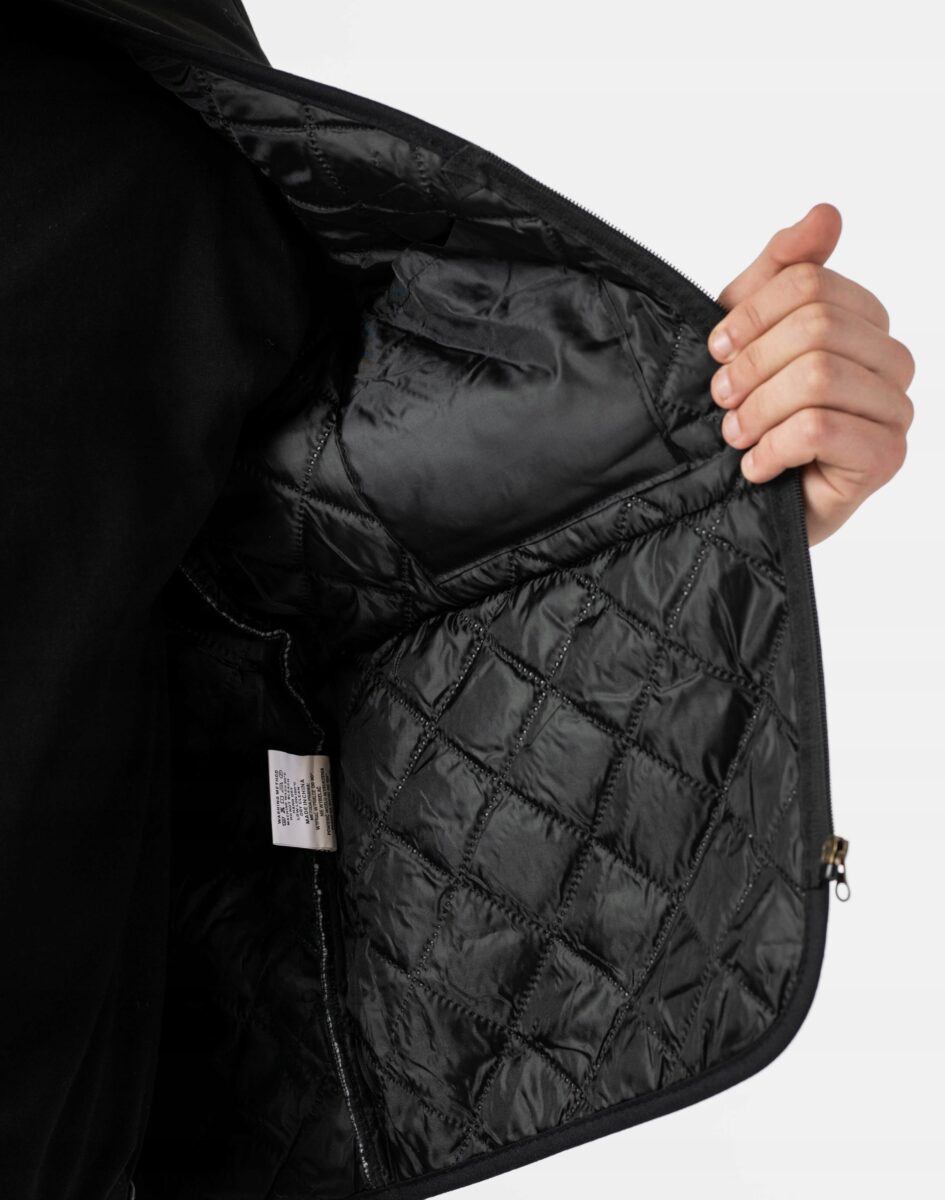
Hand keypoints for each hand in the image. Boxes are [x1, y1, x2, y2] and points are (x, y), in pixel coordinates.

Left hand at [706, 203, 914, 545]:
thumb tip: (827, 213)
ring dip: (757, 410)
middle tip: (720, 399)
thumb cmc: (749, 414)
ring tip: (735, 435)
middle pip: (817, 327)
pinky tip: (754, 467)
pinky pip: (821, 429)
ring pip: (818, 377)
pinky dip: (772, 448)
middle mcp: (891, 362)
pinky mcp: (885, 459)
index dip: (751, 314)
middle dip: (751, 365)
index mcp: (864, 321)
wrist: (738, 500)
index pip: (811, 283)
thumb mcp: (748, 334)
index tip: (716, 349)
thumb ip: (781, 273)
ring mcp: (895, 411)